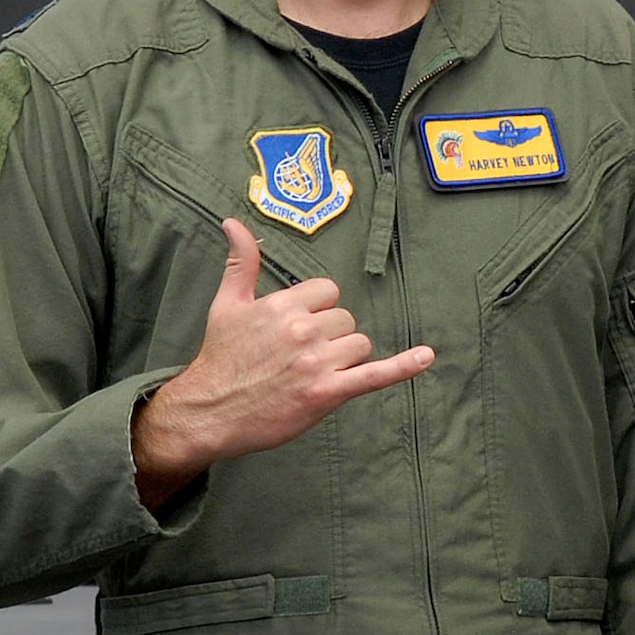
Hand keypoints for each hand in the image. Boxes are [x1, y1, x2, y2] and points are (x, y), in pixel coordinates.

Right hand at [132, 218, 433, 507]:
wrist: (208, 412)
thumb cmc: (220, 358)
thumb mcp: (227, 304)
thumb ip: (241, 262)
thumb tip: (234, 222)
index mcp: (284, 305)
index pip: (329, 293)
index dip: (317, 311)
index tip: (295, 328)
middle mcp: (303, 330)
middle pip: (346, 320)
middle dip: (329, 336)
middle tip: (296, 356)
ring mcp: (317, 363)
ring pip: (359, 345)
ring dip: (343, 358)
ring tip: (309, 373)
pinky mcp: (327, 393)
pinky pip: (375, 374)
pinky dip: (403, 366)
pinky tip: (426, 356)